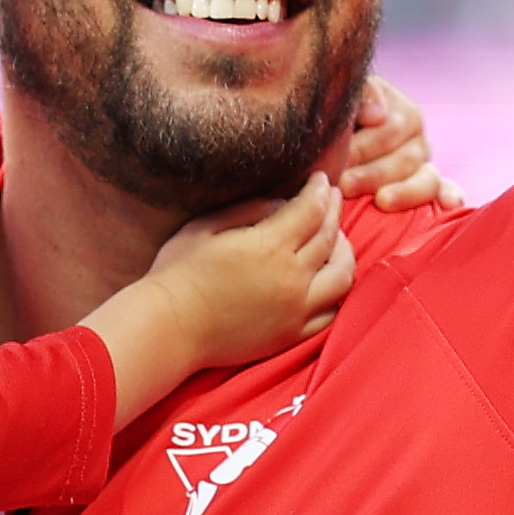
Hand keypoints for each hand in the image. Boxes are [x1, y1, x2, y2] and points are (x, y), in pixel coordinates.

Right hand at [147, 175, 357, 368]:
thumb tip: (281, 204)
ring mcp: (295, 310)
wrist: (168, 328)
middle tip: (332, 198)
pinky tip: (329, 280)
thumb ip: (249, 210)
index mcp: (270, 246)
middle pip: (330, 238)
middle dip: (333, 212)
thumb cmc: (178, 273)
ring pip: (341, 277)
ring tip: (338, 241)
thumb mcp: (206, 226)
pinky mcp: (290, 335)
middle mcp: (291, 278)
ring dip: (345, 253)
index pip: (311, 210)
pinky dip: (336, 292)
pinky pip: (330, 313)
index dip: (319, 190)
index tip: (320, 179)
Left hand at [330, 77, 452, 211]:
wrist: (327, 143)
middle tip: (344, 184)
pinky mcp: (424, 189)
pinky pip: (445, 193)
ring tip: (382, 201)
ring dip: (405, 192)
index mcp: (399, 110)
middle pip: (408, 157)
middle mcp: (415, 137)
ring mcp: (422, 165)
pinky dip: (450, 198)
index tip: (341, 158)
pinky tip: (450, 204)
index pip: (393, 128)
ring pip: (428, 178)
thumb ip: (361, 93)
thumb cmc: (330, 120)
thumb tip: (378, 116)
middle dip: (374, 173)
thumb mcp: (340, 96)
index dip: (366, 145)